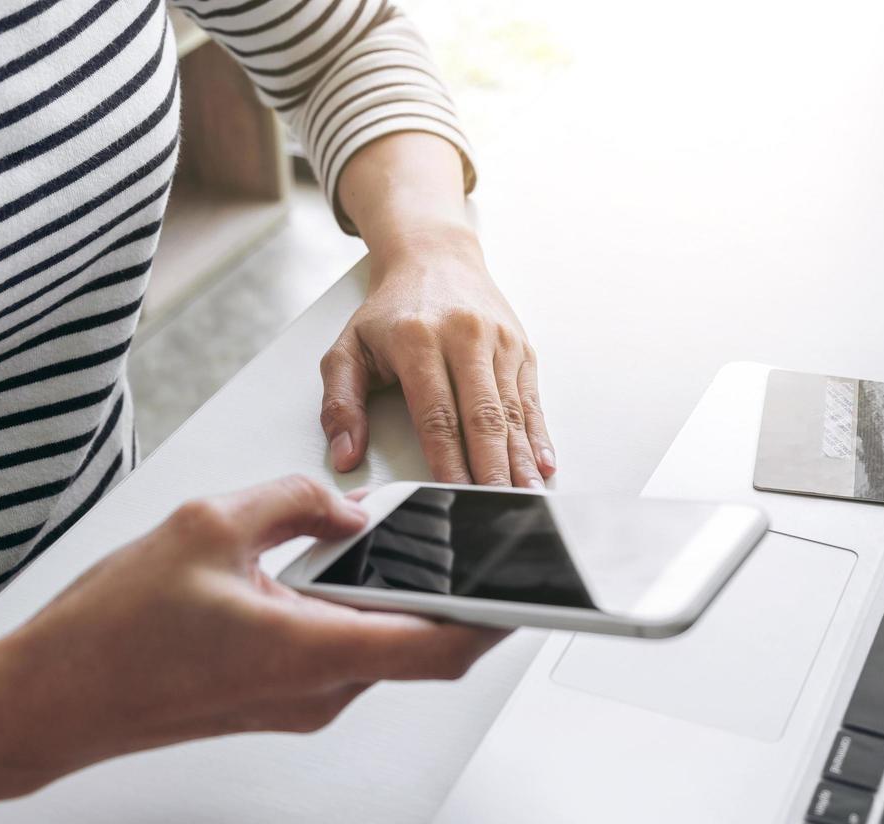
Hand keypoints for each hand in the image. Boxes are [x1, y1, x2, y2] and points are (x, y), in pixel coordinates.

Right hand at [0, 476, 506, 810]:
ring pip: (380, 650)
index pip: (443, 648)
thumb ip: (295, 503)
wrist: (51, 701)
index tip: (535, 590)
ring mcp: (298, 703)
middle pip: (421, 649)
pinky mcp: (275, 700)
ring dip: (401, 606)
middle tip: (481, 551)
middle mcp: (319, 690)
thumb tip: (346, 509)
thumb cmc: (113, 631)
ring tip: (408, 549)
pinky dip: (359, 618)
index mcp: (315, 651)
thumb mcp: (209, 527)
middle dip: (458, 601)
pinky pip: (342, 655)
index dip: (500, 621)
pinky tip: (340, 575)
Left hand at [319, 234, 555, 486]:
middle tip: (496, 507)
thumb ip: (339, 404)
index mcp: (417, 339)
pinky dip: (539, 436)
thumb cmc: (391, 310)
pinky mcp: (521, 348)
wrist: (435, 254)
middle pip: (482, 418)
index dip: (447, 459)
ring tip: (525, 497)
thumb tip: (345, 455)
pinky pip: (531, 401)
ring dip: (520, 460)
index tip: (452, 493)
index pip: (436, 414)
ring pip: (512, 413)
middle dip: (491, 469)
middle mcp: (464, 338)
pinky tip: (544, 465)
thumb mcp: (348, 348)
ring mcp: (499, 342)